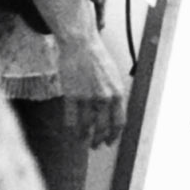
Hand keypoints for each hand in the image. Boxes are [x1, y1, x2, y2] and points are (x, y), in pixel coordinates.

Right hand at [57, 14, 129, 146]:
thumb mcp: (114, 77)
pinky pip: (71, 118)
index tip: (110, 142)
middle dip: (99, 140)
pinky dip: (71, 127)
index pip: (119, 123)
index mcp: (118, 94)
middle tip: (96, 145)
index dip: (114, 135)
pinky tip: (71, 130)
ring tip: (83, 141)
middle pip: (103, 128)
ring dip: (84, 137)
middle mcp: (104, 98)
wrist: (81, 44)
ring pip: (86, 126)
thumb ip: (114, 96)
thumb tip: (114, 114)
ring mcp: (87, 97)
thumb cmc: (97, 59)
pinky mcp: (72, 95)